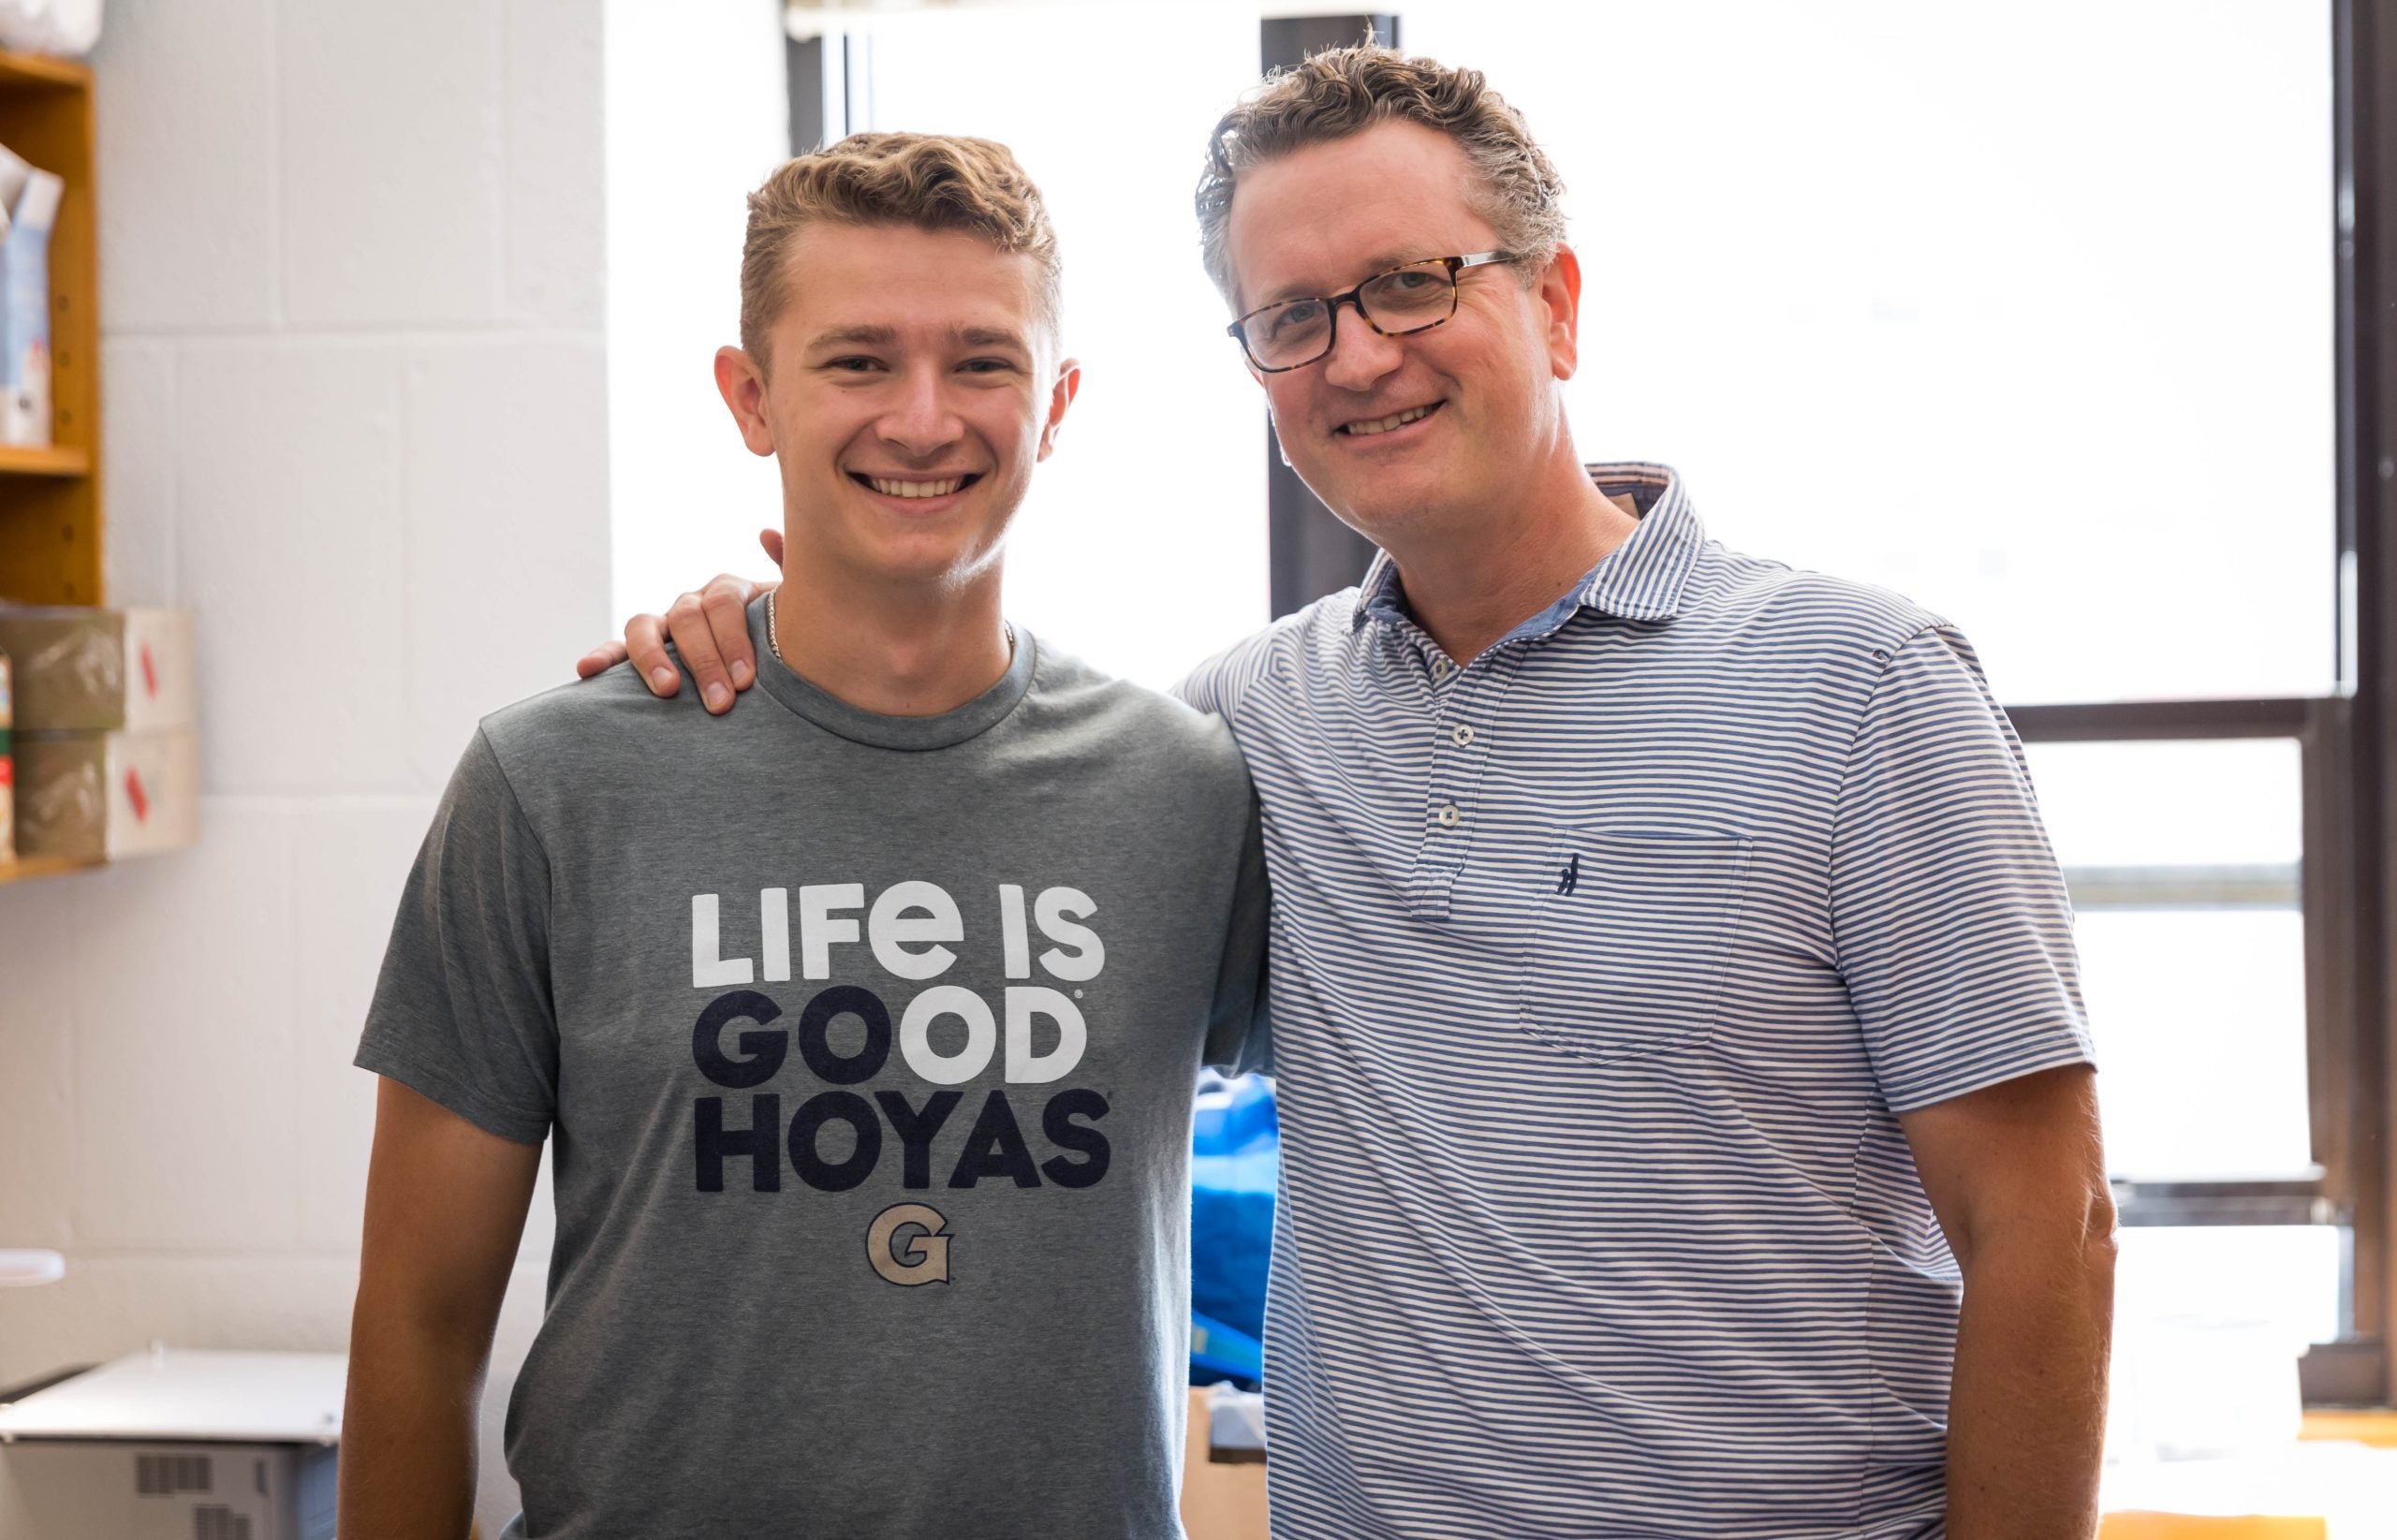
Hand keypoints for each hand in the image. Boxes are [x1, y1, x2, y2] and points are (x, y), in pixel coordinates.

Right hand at [575, 529, 784, 714]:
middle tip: (722, 702)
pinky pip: (618, 649)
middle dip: (704, 661)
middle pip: (687, 619)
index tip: (747, 680)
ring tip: (667, 689)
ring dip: (652, 657)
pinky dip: (602, 655)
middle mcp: (693, 603)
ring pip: (645, 626)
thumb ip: (791, 575)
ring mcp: (665, 625)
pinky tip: (586, 670)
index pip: (723, 603)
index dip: (734, 639)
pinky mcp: (644, 650)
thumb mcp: (798, 611)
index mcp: (728, 592)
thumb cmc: (787, 640)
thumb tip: (767, 533)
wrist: (774, 662)